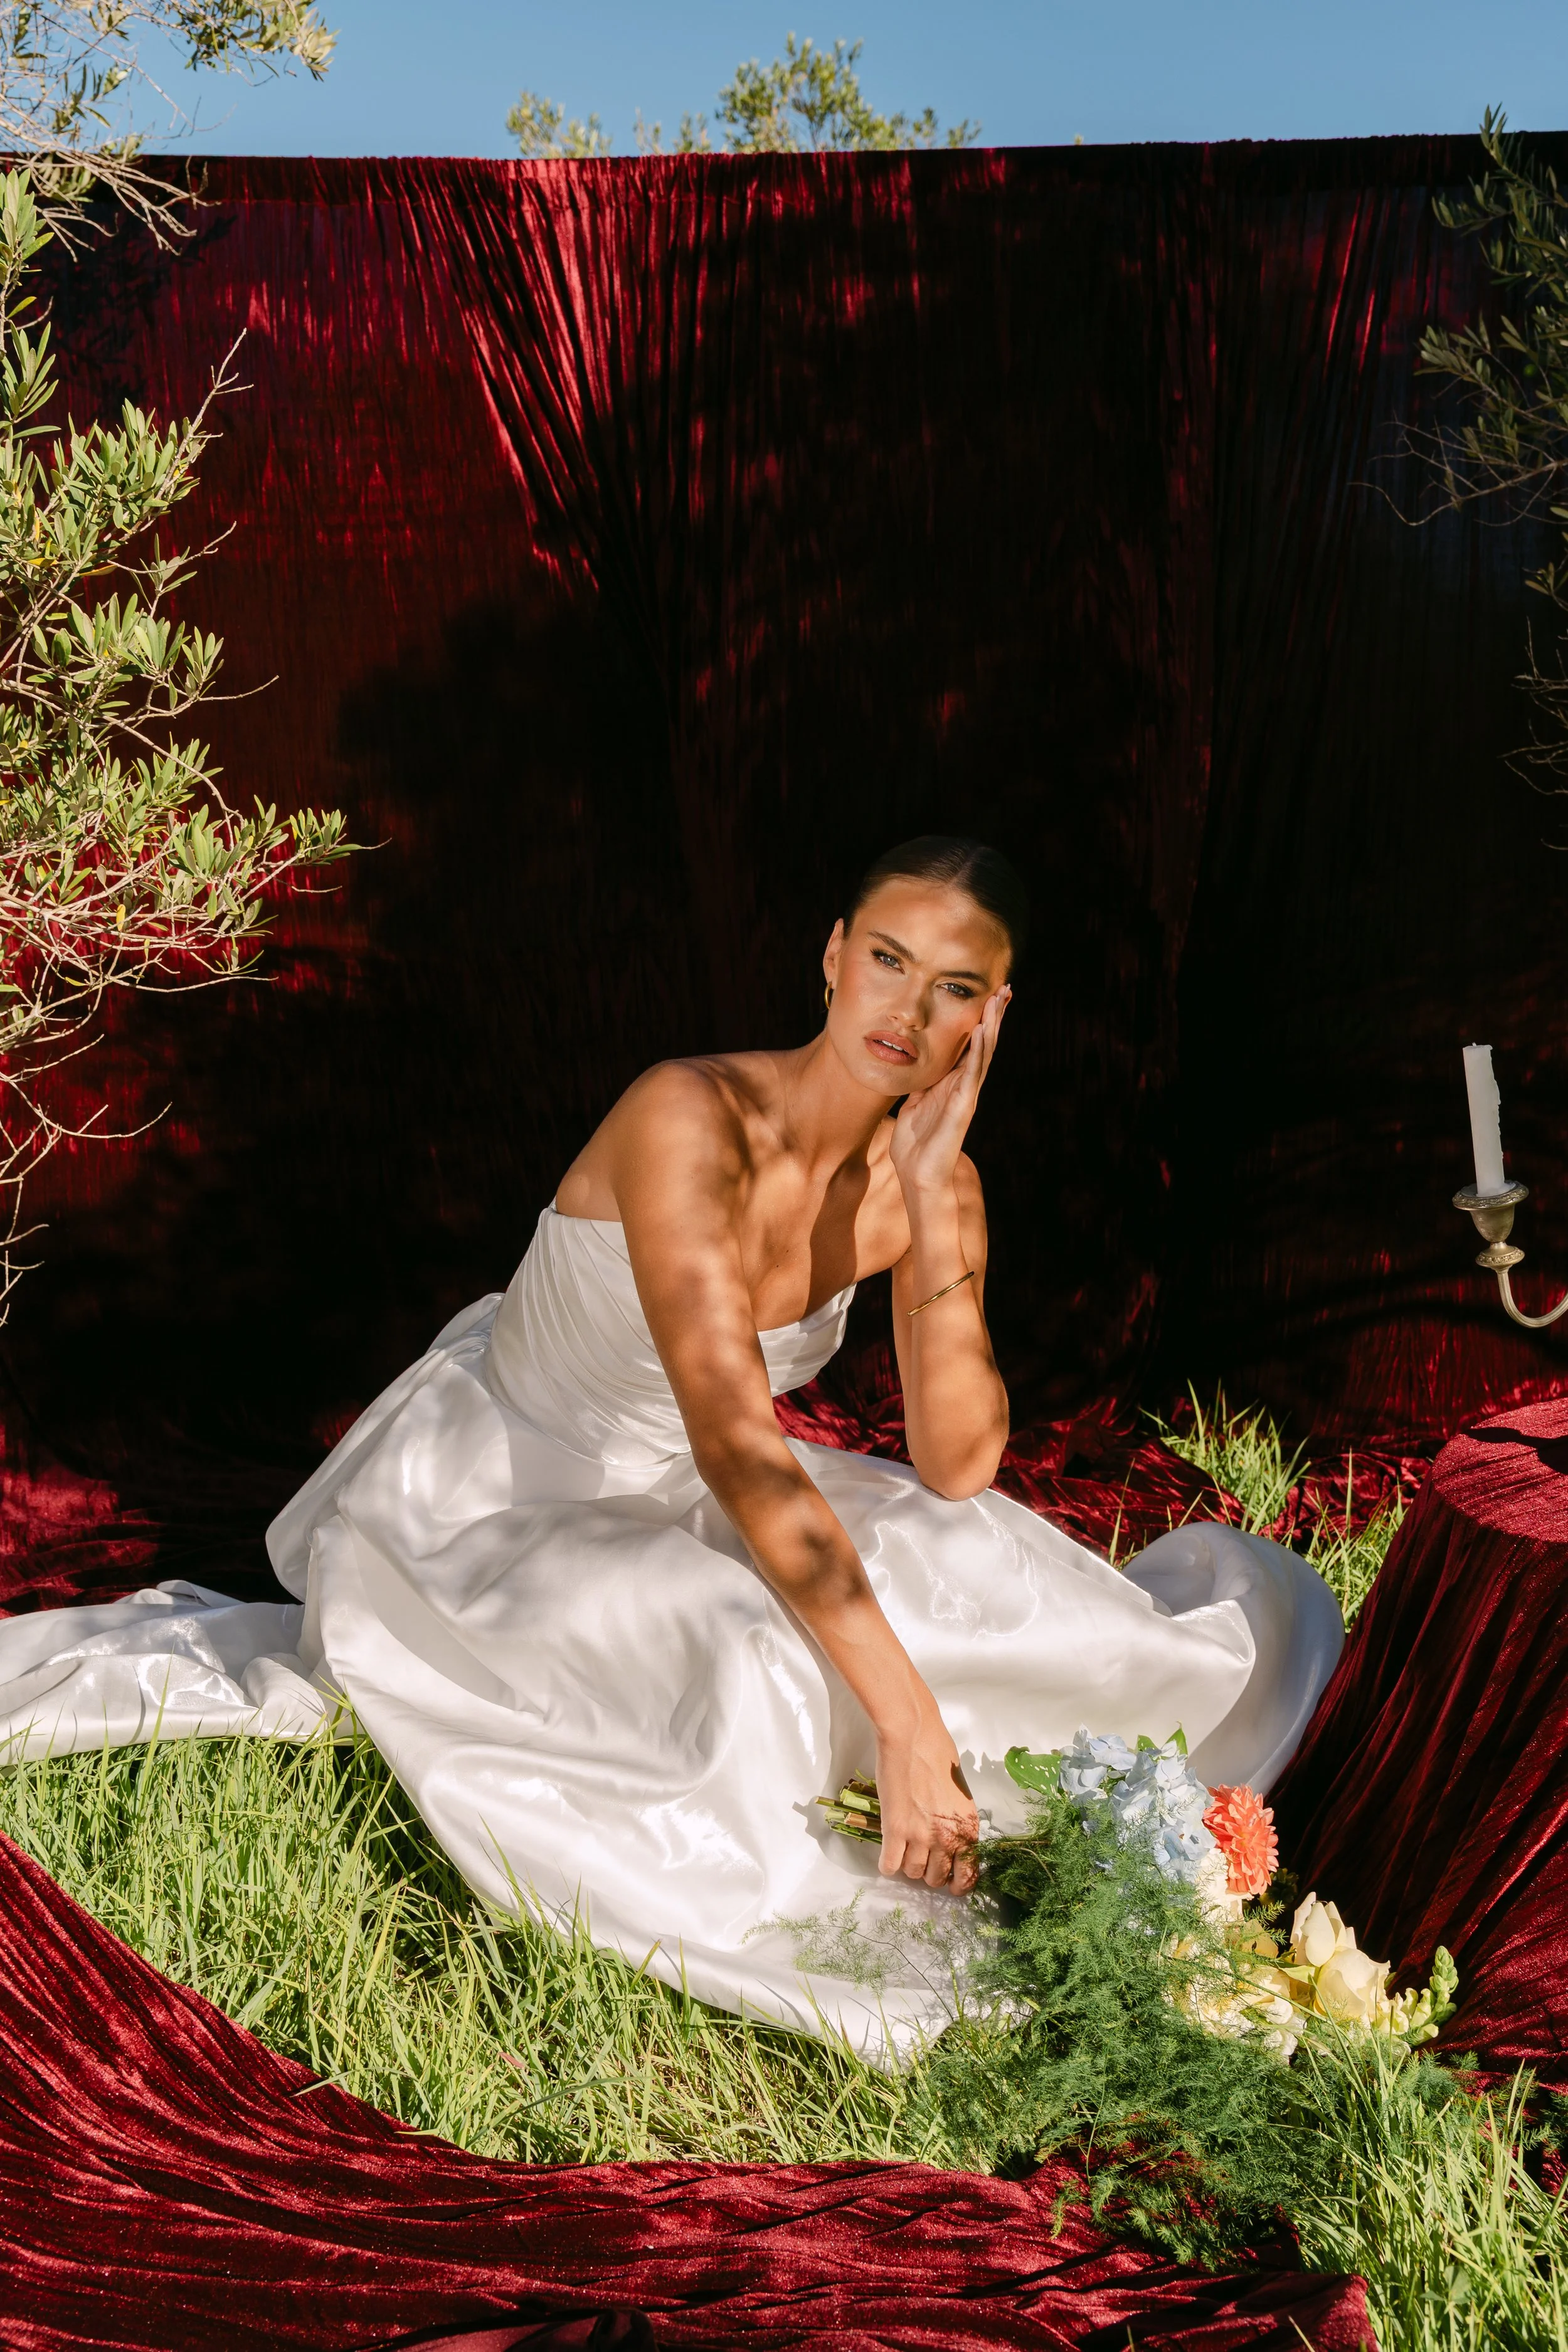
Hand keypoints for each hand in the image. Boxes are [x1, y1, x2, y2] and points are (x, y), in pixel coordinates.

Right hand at [875, 1703, 979, 1894]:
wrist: (913, 1737)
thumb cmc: (939, 1756)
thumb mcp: (960, 1793)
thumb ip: (957, 1822)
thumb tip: (950, 1841)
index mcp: (968, 1828)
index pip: (967, 1875)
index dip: (958, 1885)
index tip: (951, 1885)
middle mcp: (947, 1837)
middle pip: (936, 1878)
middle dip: (929, 1872)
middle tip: (922, 1857)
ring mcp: (920, 1835)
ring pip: (912, 1873)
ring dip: (908, 1865)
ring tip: (905, 1849)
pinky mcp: (894, 1830)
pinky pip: (890, 1865)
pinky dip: (888, 1863)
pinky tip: (889, 1853)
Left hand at [888, 985, 1009, 1202]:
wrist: (918, 1177)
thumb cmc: (916, 1146)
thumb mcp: (914, 1105)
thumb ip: (920, 1085)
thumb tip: (917, 1066)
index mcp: (951, 1084)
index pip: (971, 1046)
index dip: (980, 1021)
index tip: (989, 995)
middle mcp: (963, 1086)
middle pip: (983, 1044)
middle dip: (994, 1016)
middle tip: (1006, 988)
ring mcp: (965, 1096)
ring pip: (983, 1054)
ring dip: (992, 1026)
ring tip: (999, 1001)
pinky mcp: (962, 1107)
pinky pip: (972, 1074)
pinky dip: (978, 1051)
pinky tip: (983, 1031)